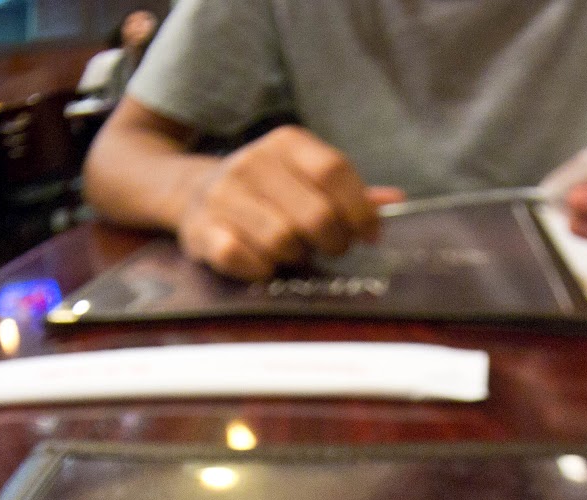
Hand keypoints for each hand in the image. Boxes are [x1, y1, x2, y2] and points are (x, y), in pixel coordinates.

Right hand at [174, 126, 402, 279]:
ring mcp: (223, 194)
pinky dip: (261, 269)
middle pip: (316, 214)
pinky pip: (244, 259)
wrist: (192, 191)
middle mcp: (252, 161)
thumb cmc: (266, 192)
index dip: (360, 211)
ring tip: (291, 250)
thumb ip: (348, 191)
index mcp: (286, 143)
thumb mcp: (305, 178)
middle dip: (333, 242)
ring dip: (295, 257)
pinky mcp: (202, 228)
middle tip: (331, 248)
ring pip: (283, 241)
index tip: (369, 235)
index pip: (335, 172)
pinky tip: (261, 262)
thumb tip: (395, 200)